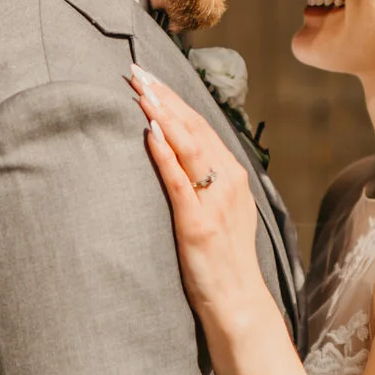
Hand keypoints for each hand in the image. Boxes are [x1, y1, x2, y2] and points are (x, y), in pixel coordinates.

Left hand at [127, 65, 277, 335]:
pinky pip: (178, 182)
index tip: (150, 78)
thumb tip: (174, 155)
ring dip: (162, 115)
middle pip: (193, 128)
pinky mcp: (198, 225)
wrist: (238, 304)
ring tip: (139, 90)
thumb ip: (203, 183)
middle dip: (164, 97)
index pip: (201, 127)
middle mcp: (228, 183)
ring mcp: (215, 202)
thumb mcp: (220, 213)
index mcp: (234, 177)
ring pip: (188, 147)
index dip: (175, 100)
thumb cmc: (222, 262)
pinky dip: (164, 154)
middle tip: (135, 71)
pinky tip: (149, 132)